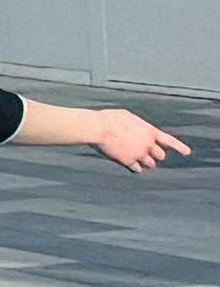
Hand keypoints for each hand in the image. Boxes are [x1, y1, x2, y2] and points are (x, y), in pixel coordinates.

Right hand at [60, 106, 189, 169]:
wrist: (98, 128)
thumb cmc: (110, 119)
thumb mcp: (129, 117)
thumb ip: (139, 126)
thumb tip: (139, 130)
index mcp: (149, 131)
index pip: (170, 141)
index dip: (180, 147)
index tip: (187, 152)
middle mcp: (147, 144)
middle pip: (160, 156)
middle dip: (155, 155)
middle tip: (147, 154)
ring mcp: (139, 154)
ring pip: (150, 165)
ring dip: (145, 163)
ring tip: (137, 159)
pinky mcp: (128, 161)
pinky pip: (137, 169)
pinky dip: (135, 167)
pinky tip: (129, 164)